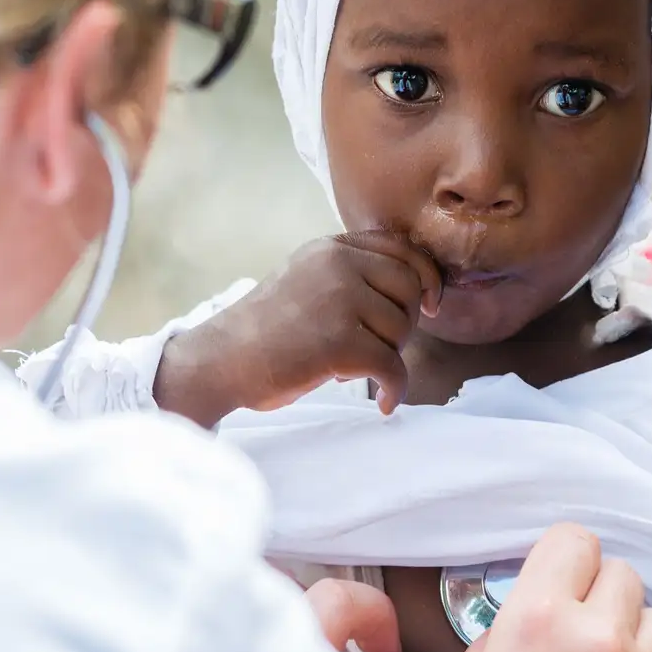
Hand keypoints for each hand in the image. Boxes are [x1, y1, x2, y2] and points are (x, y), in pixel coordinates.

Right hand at [154, 230, 441, 426]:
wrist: (219, 361)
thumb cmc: (264, 332)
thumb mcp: (306, 281)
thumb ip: (350, 276)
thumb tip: (415, 291)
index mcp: (331, 248)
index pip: (402, 249)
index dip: (427, 277)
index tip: (432, 304)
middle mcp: (338, 264)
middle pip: (409, 289)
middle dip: (403, 324)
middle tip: (377, 348)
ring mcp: (339, 299)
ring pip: (401, 330)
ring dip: (385, 356)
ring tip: (347, 367)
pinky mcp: (339, 340)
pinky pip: (392, 366)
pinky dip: (394, 389)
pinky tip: (382, 403)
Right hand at [438, 524, 651, 651]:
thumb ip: (494, 646)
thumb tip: (511, 631)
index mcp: (538, 623)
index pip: (573, 540)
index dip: (562, 559)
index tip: (556, 577)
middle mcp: (598, 641)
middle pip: (620, 573)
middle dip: (597, 596)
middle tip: (573, 628)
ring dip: (631, 633)